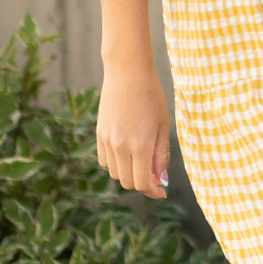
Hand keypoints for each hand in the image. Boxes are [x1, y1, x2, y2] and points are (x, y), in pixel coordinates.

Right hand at [96, 59, 171, 198]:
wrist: (127, 72)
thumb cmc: (152, 95)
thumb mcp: (163, 125)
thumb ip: (161, 154)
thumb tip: (160, 178)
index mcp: (140, 146)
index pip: (142, 183)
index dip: (152, 191)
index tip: (161, 191)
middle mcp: (120, 146)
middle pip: (127, 182)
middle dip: (142, 184)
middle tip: (153, 176)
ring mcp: (107, 140)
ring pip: (115, 173)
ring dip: (128, 174)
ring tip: (141, 161)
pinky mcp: (99, 133)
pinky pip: (104, 160)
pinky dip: (115, 164)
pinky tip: (127, 153)